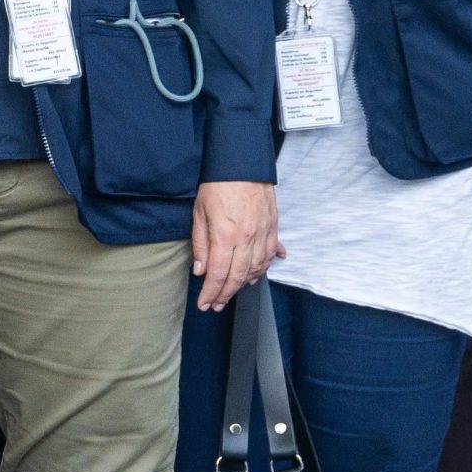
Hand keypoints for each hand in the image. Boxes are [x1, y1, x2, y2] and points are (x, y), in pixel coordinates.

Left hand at [190, 179, 283, 312]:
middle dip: (226, 294)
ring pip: (256, 270)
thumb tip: (200, 271)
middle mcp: (247, 240)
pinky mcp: (273, 230)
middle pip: (238, 277)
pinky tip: (255, 276)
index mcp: (225, 237)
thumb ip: (200, 244)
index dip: (211, 293)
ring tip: (231, 293)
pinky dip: (262, 269)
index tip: (204, 304)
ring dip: (244, 285)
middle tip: (216, 305)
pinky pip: (269, 256)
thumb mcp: (199, 214)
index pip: (217, 274)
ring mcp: (263, 235)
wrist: (243, 166)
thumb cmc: (217, 187)